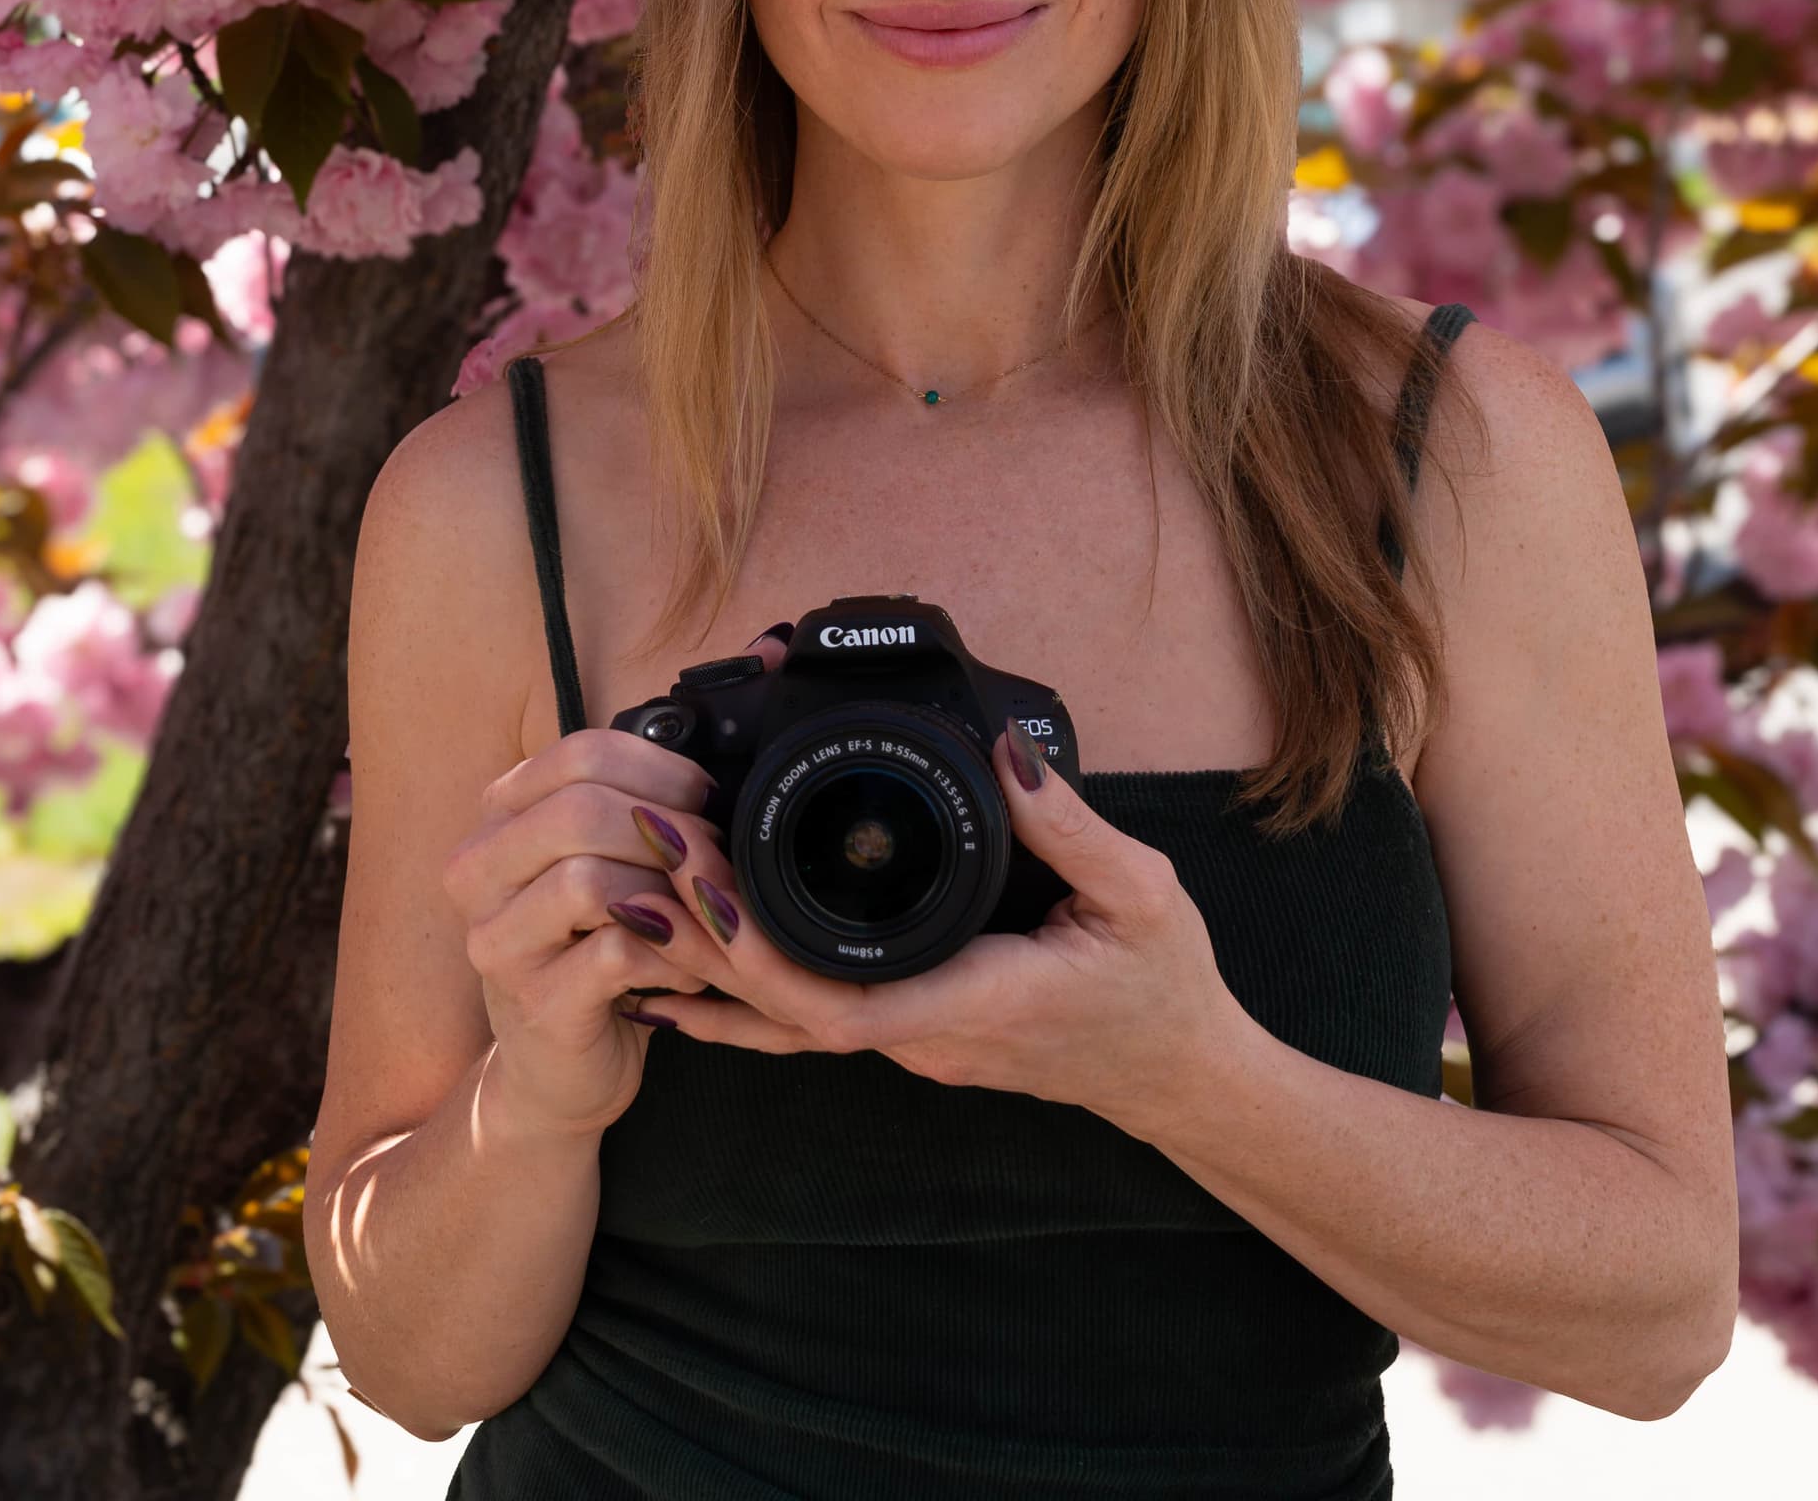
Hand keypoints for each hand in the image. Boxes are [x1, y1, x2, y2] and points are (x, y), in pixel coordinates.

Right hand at [442, 726, 735, 1142]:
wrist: (558, 1070)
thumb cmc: (593, 954)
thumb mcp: (603, 867)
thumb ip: (630, 810)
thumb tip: (714, 758)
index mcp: (499, 823)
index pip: (576, 756)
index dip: (658, 769)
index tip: (704, 800)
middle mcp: (479, 876)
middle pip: (578, 811)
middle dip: (667, 830)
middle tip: (711, 859)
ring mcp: (499, 944)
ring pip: (589, 881)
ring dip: (668, 894)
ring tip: (701, 916)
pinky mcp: (536, 1004)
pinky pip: (616, 954)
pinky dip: (672, 956)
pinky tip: (690, 972)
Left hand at [644, 727, 1258, 1131]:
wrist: (1175, 1069)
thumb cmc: (1162, 983)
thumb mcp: (1140, 891)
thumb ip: (1069, 823)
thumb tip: (1004, 749)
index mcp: (978, 1001)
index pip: (840, 1005)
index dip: (758, 956)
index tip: (706, 882)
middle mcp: (928, 1035)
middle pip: (785, 1009)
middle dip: (706, 931)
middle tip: (651, 841)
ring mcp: (913, 1041)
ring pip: (786, 1018)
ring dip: (712, 956)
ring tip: (642, 881)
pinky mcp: (909, 1030)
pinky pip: (808, 1017)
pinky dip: (741, 990)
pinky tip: (678, 973)